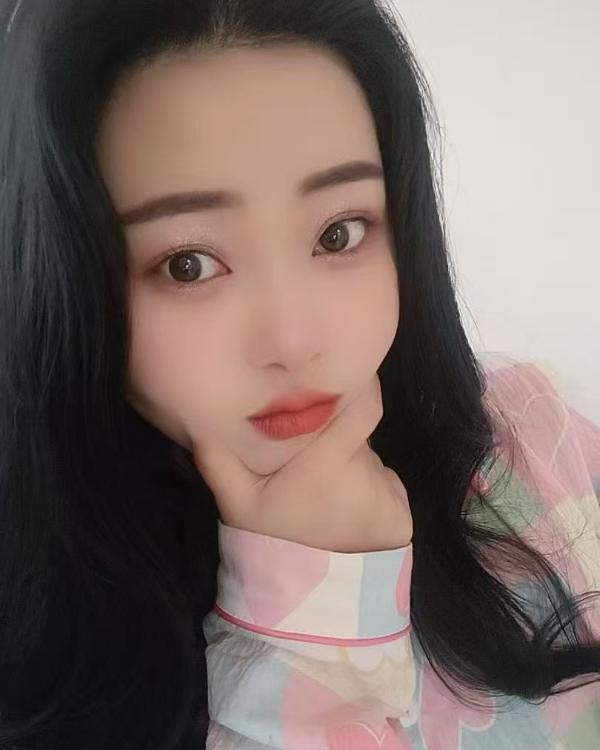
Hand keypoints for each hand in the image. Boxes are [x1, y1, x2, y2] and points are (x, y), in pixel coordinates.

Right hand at [191, 373, 412, 552]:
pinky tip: (349, 514)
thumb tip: (198, 427)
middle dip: (341, 440)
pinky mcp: (402, 518)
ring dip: (355, 469)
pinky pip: (388, 490)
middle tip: (315, 463)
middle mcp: (364, 473)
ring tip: (328, 496)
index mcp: (329, 462)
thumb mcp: (239, 504)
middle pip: (359, 437)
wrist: (309, 596)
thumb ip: (220, 465)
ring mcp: (387, 497)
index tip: (349, 383)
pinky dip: (373, 495)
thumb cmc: (274, 540)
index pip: (365, 409)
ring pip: (371, 464)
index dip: (363, 390)